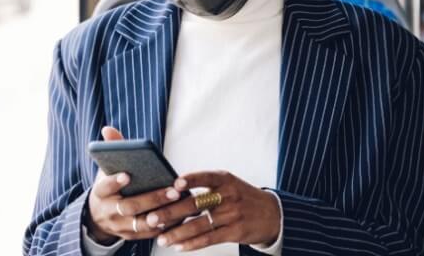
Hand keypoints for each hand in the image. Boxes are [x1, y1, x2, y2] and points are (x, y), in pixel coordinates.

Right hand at [84, 127, 183, 244]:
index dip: (114, 182)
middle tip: (173, 190)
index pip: (105, 187)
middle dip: (152, 199)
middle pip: (129, 207)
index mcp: (100, 193)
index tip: (127, 174)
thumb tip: (108, 128)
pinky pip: (150, 234)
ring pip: (142, 224)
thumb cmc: (108, 187)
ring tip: (180, 203)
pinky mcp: (132, 236)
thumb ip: (111, 149)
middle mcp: (108, 212)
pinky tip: (181, 215)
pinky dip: (165, 226)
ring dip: (163, 214)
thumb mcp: (105, 169)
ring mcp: (120, 227)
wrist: (99, 217)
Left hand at [145, 171, 280, 251]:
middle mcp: (228, 195)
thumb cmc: (242, 196)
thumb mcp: (229, 183)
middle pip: (195, 204)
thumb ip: (206, 185)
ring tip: (161, 238)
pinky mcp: (235, 232)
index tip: (174, 184)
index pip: (205, 177)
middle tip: (151, 218)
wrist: (272, 213)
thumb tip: (172, 189)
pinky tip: (179, 246)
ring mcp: (232, 215)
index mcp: (225, 179)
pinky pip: (209, 239)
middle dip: (170, 212)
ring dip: (177, 233)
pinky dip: (192, 244)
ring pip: (199, 225)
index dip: (190, 180)